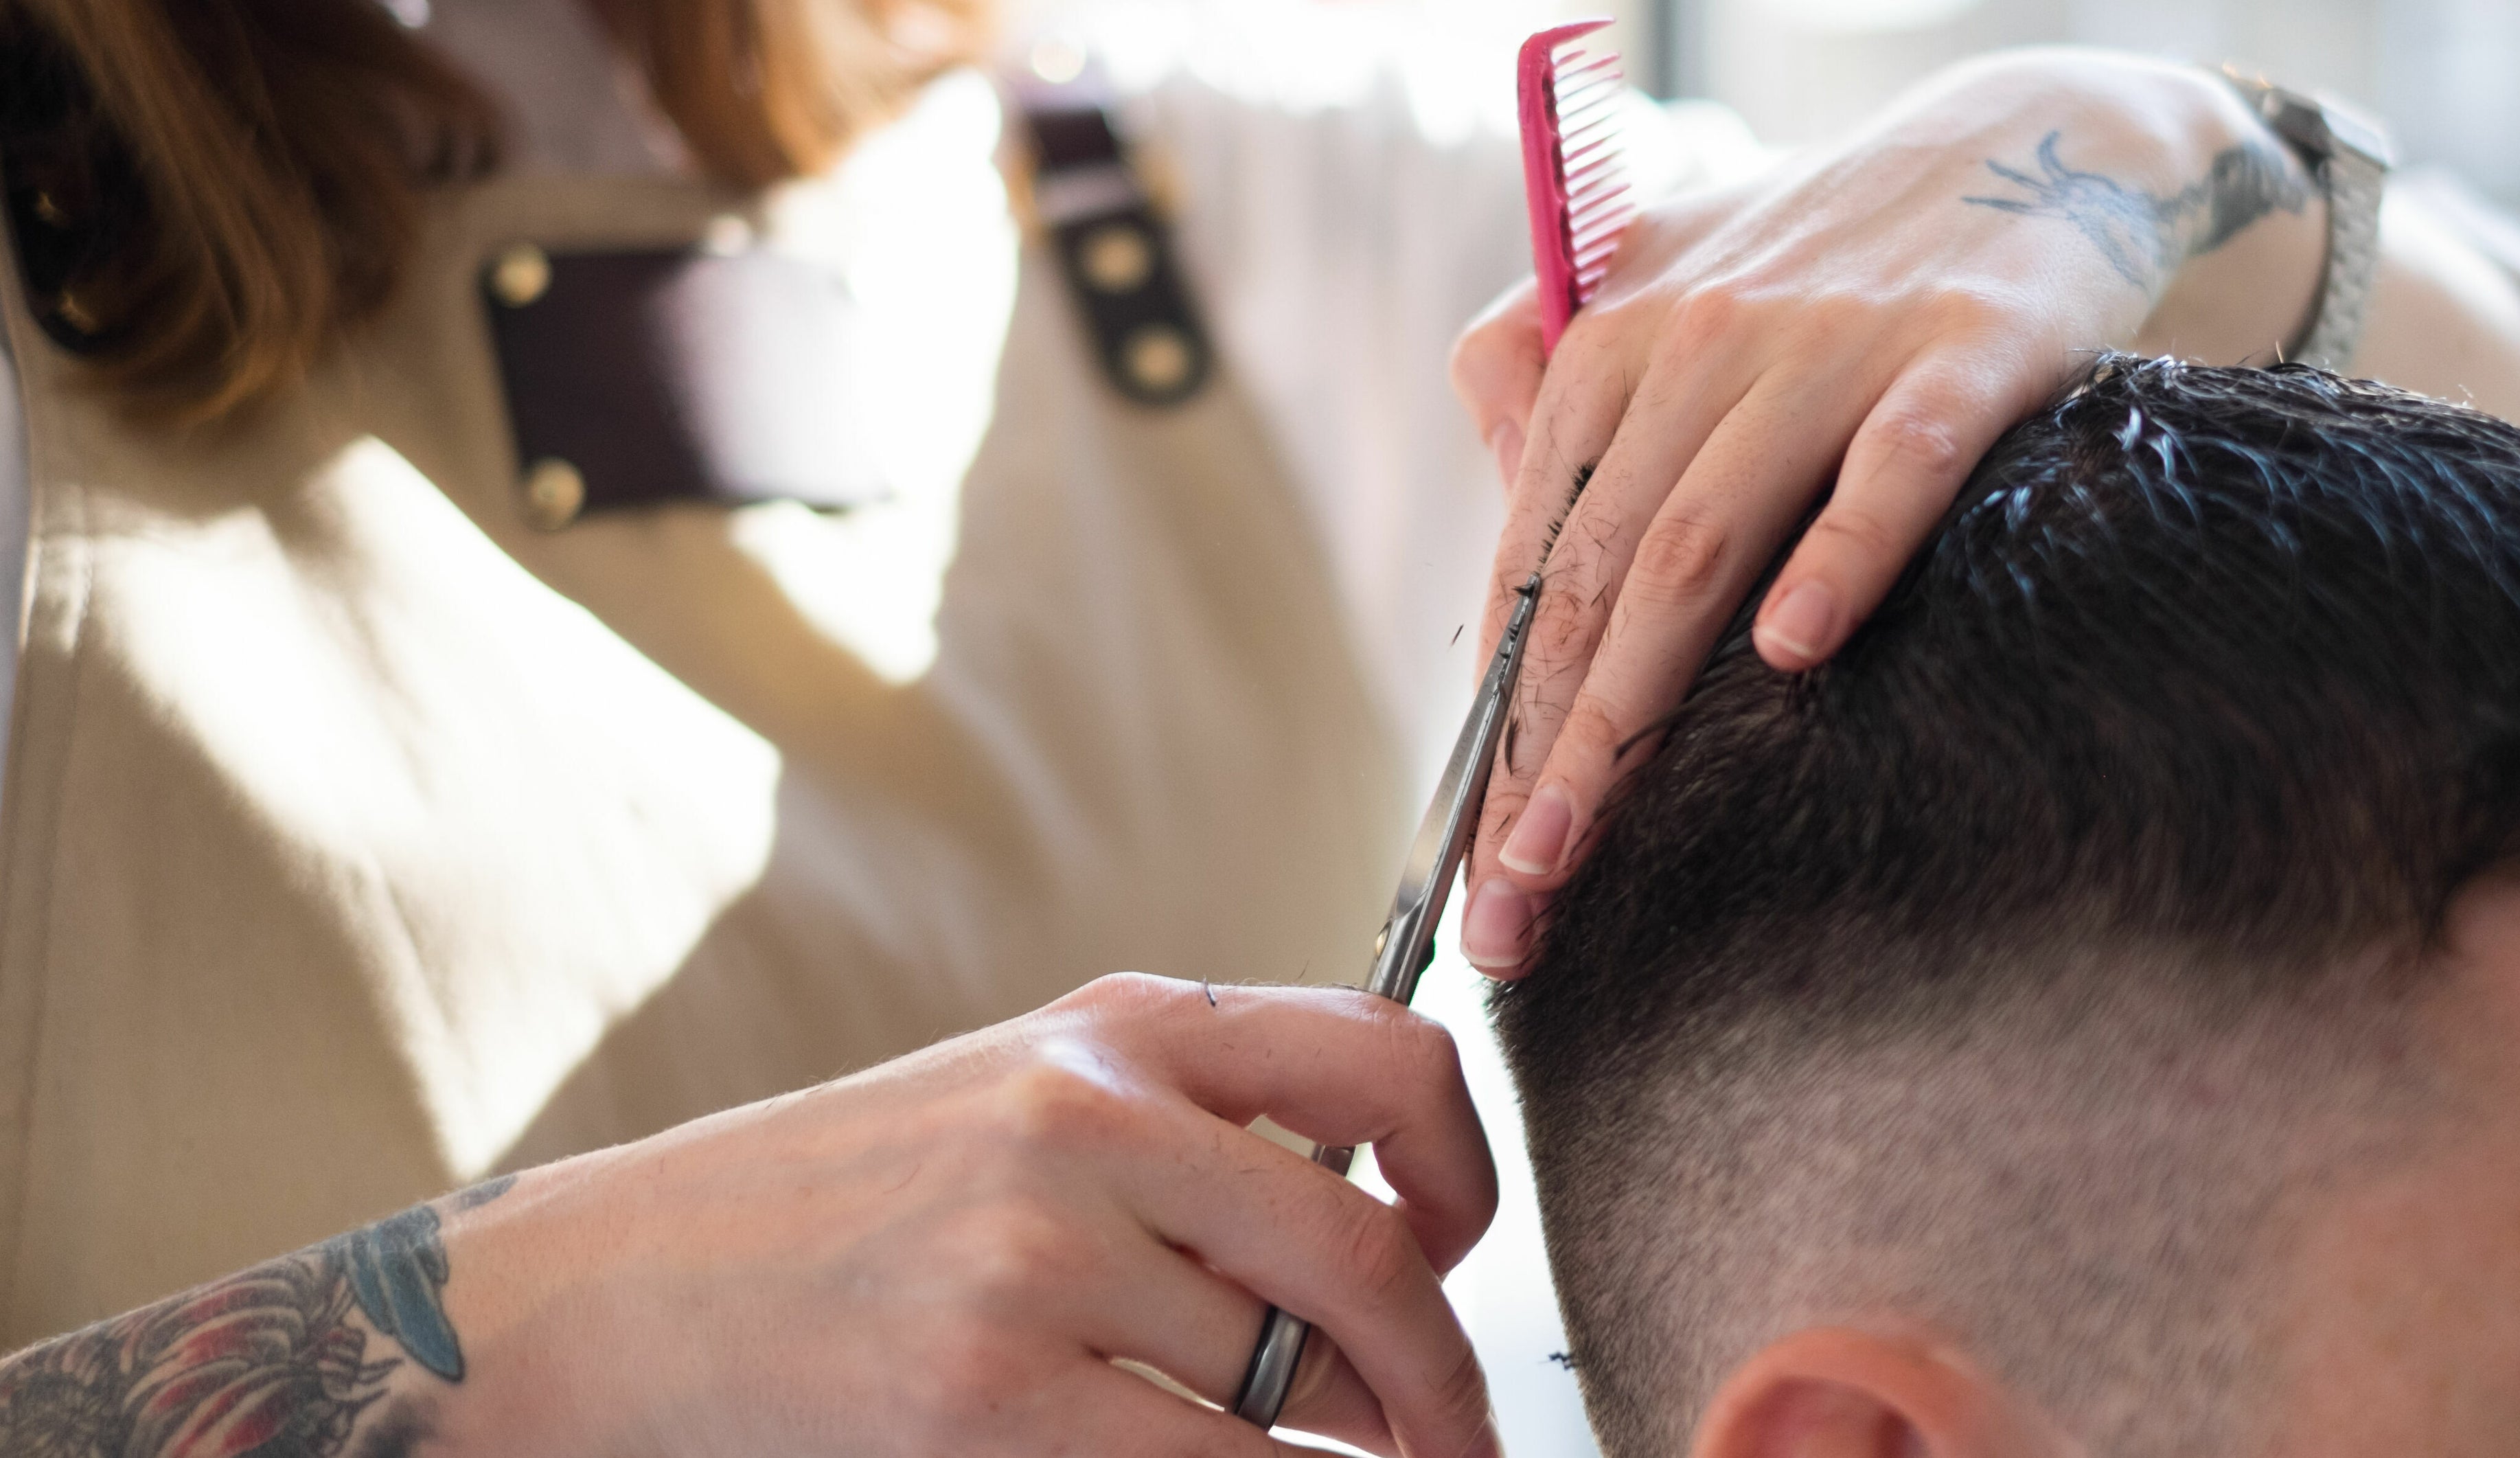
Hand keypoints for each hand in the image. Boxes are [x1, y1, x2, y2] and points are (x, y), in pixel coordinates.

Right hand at [441, 975, 1502, 1456]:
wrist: (615, 1289)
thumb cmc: (834, 1209)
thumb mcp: (1017, 1102)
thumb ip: (1186, 1134)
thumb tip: (1378, 1232)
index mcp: (1116, 1030)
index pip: (1382, 1055)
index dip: (1467, 1168)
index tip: (1457, 1247)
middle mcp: (1087, 1119)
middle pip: (1367, 1252)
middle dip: (1445, 1375)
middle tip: (1457, 1439)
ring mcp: (1033, 1256)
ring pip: (1295, 1384)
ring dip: (1354, 1450)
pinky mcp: (984, 1395)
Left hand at [1447, 49, 2326, 971]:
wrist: (2019, 140)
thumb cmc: (1816, 252)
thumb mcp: (1650, 271)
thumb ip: (1542, 366)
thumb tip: (1496, 495)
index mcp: (1611, 344)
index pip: (1528, 559)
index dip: (1496, 715)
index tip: (1471, 852)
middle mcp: (1701, 342)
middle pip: (1592, 575)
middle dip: (1539, 752)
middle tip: (1510, 899)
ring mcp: (1832, 346)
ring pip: (1702, 537)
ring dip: (1633, 704)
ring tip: (1582, 838)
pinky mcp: (1967, 349)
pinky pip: (1896, 463)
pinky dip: (1843, 550)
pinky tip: (1794, 648)